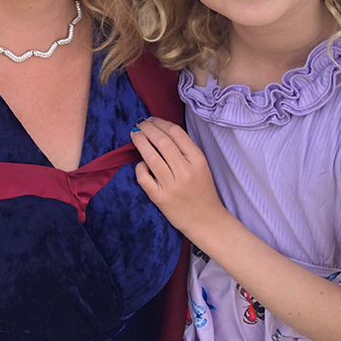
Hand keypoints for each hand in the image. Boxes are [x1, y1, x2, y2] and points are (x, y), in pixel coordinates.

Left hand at [130, 118, 225, 235]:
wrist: (206, 220)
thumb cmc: (202, 190)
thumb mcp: (200, 166)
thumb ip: (184, 150)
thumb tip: (160, 130)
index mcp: (198, 160)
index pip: (176, 133)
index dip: (161, 123)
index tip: (152, 119)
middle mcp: (185, 172)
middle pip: (162, 142)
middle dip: (148, 129)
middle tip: (140, 123)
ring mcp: (172, 186)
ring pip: (151, 157)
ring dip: (140, 142)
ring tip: (134, 134)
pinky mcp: (160, 198)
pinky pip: (144, 178)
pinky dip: (140, 167)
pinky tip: (141, 163)